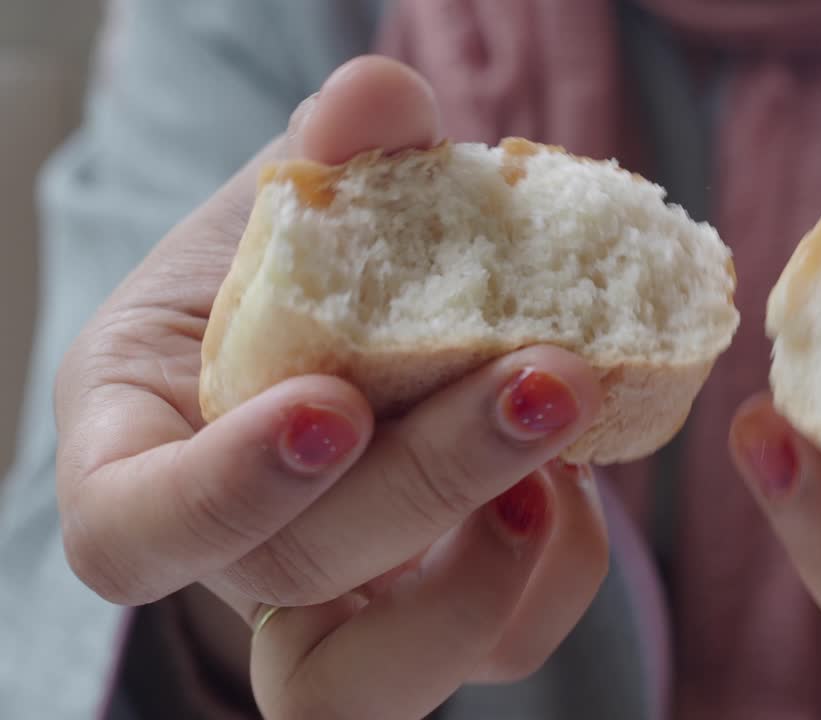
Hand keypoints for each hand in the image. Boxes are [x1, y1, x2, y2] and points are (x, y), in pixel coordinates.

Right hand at [55, 56, 609, 718]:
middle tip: (546, 379)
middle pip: (297, 578)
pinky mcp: (434, 610)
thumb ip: (330, 150)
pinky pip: (499, 645)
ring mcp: (336, 600)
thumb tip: (379, 102)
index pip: (131, 532)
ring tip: (569, 456)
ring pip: (385, 678)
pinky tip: (585, 471)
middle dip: (430, 481)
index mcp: (140, 452)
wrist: (352, 319)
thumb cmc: (289, 261)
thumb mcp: (293, 194)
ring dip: (494, 573)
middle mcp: (233, 552)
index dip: (224, 493)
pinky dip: (560, 567)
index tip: (330, 407)